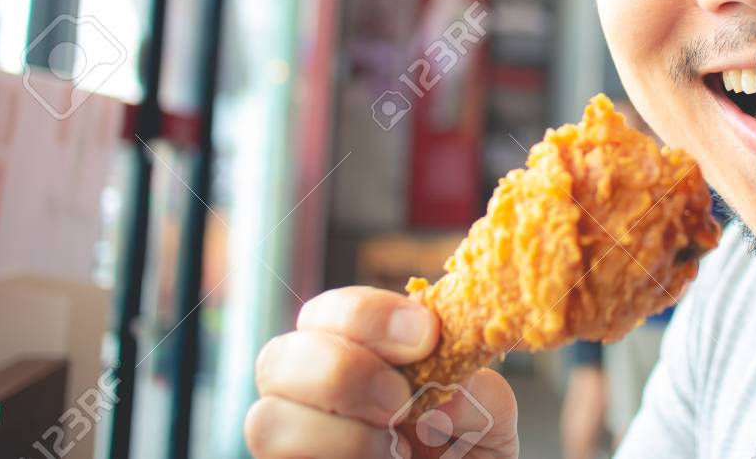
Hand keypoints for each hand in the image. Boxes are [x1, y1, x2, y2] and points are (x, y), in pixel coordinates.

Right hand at [245, 286, 518, 458]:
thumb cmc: (466, 450)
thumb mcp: (489, 416)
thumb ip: (476, 392)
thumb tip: (444, 393)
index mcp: (356, 353)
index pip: (330, 310)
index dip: (369, 315)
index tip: (426, 336)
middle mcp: (311, 392)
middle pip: (276, 358)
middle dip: (342, 372)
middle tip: (400, 401)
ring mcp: (295, 439)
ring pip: (266, 421)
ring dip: (339, 434)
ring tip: (395, 450)